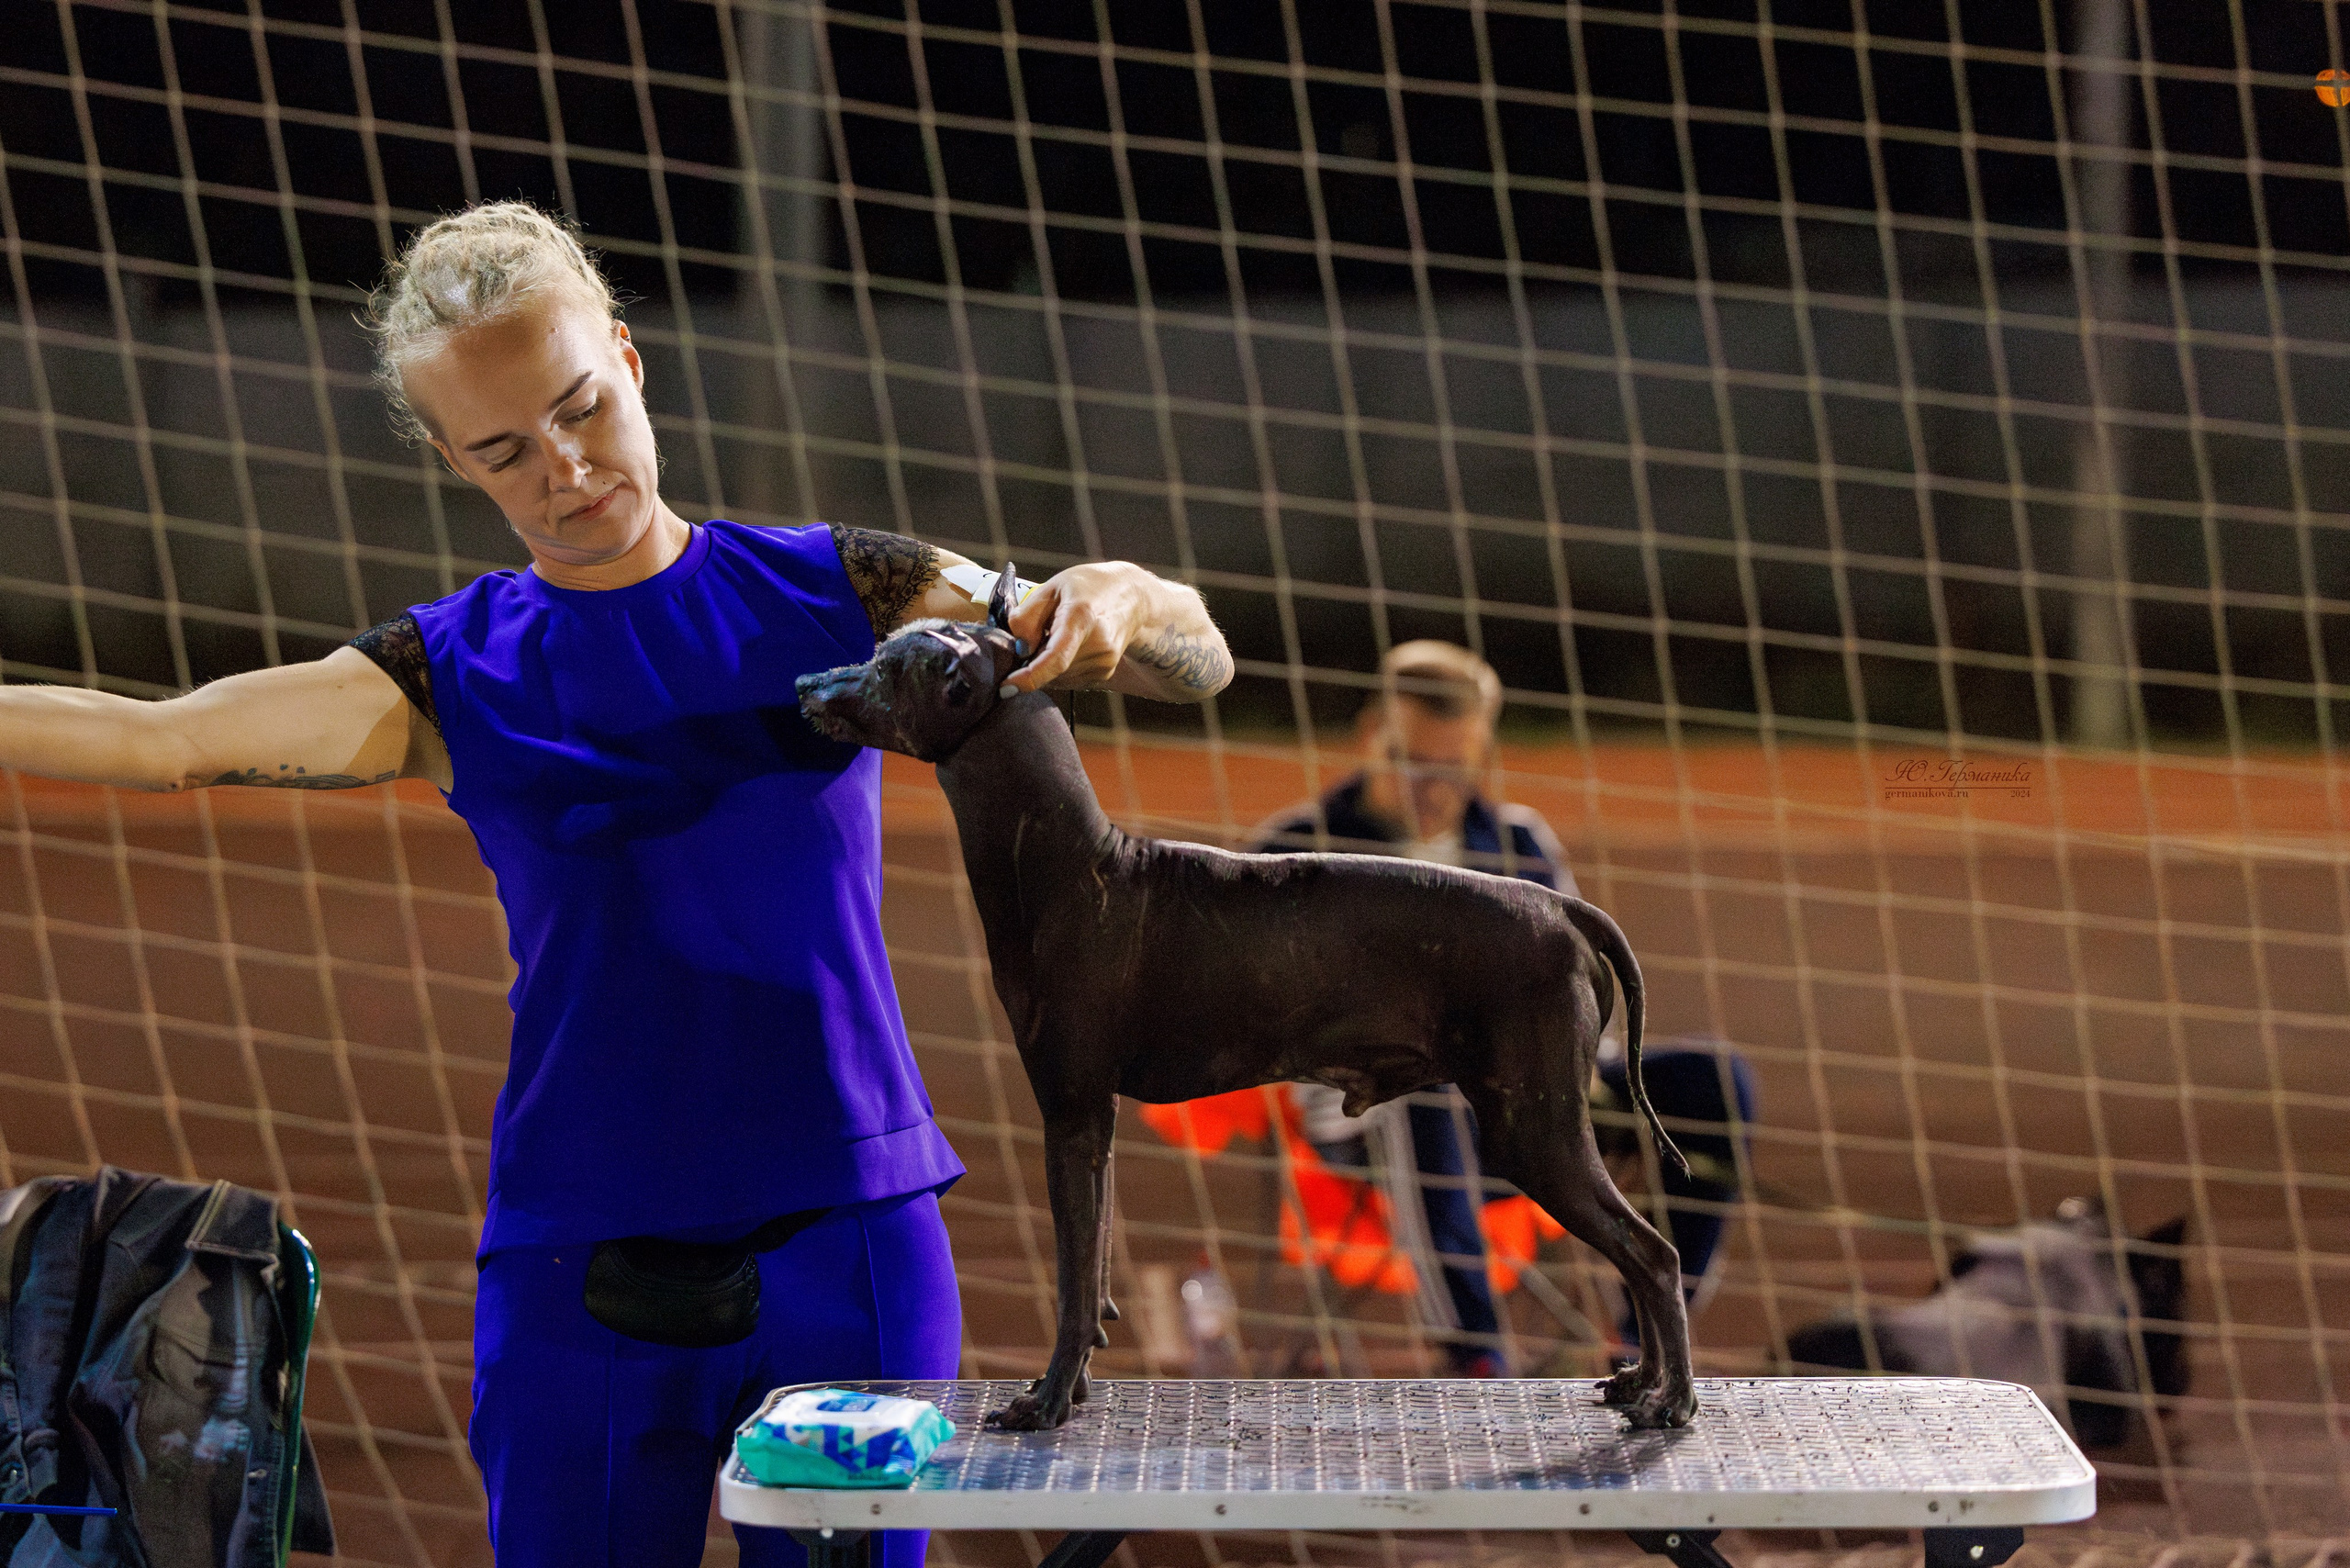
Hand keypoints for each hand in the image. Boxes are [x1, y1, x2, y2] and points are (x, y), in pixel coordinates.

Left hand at [1001, 563, 1150, 693]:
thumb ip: (1028, 616)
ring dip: (1046, 665)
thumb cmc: (1088, 588)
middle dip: (1033, 662)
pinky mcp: (1105, 673)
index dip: (1030, 677)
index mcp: (1081, 618)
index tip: (1006, 687)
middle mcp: (1098, 644)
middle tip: (1037, 636)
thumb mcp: (1052, 587)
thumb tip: (1019, 649)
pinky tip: (1069, 646)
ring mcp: (1105, 662)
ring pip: (1058, 678)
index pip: (1056, 658)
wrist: (1133, 598)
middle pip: (1051, 670)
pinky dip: (1059, 669)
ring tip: (1057, 636)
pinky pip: (1069, 679)